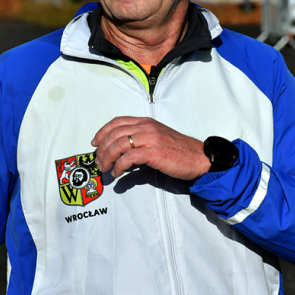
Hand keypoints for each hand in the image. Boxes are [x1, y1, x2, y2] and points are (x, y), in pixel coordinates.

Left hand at [91, 116, 210, 179]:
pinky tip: (118, 173)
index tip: (95, 143)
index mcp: (146, 122)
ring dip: (108, 158)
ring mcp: (150, 138)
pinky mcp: (154, 152)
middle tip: (99, 161)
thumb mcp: (157, 138)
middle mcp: (146, 127)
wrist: (198, 157)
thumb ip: (140, 139)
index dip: (102, 132)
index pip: (117, 121)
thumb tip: (122, 152)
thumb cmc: (179, 151)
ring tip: (106, 168)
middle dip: (102, 148)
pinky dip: (119, 166)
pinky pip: (129, 157)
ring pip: (118, 144)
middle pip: (114, 133)